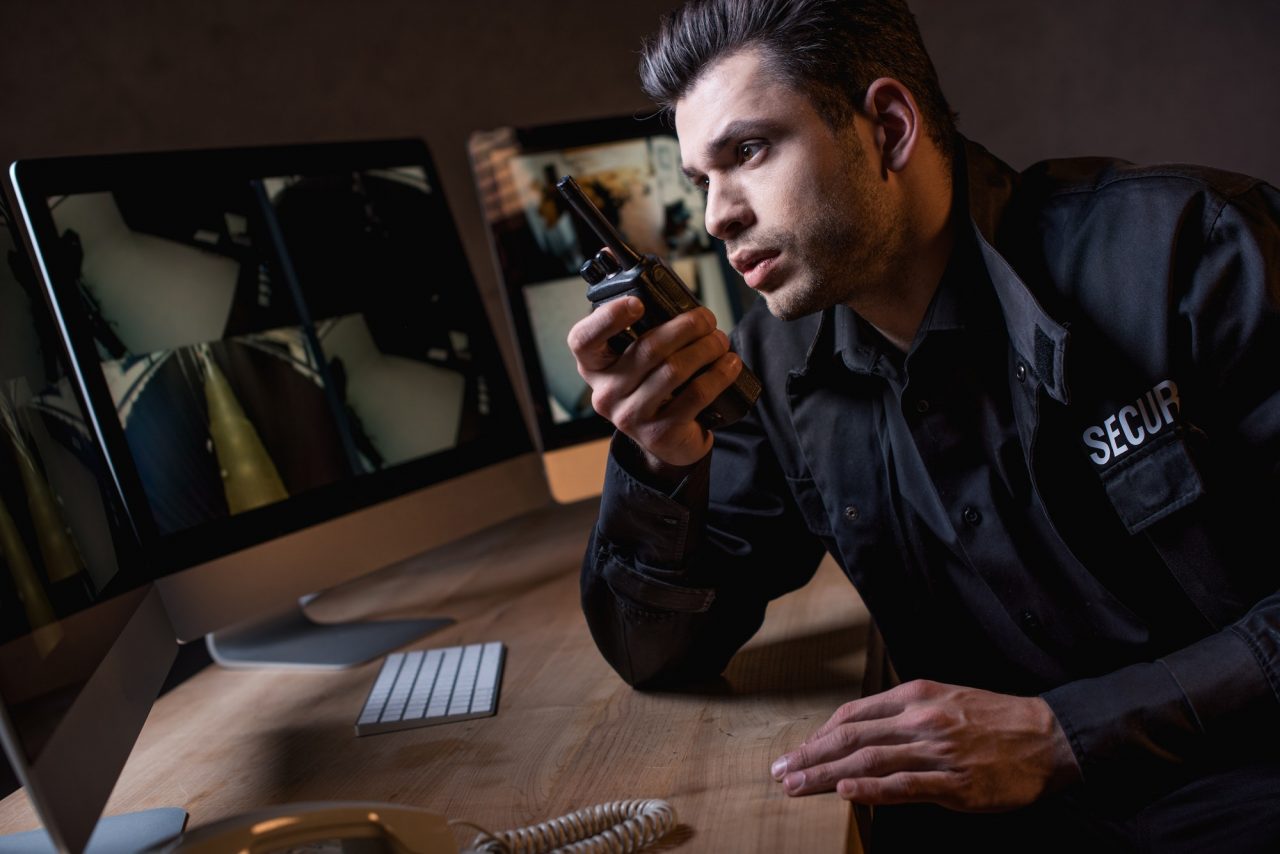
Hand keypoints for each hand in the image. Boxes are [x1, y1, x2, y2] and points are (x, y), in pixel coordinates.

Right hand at [567, 297, 742, 468]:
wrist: (666, 441)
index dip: (608, 318)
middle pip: (648, 349)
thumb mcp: (636, 361)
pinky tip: (730, 364)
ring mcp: (631, 416)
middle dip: (686, 327)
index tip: (638, 303)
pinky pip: (695, 395)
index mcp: (594, 367)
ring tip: (720, 341)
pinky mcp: (659, 433)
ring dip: (706, 349)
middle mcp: (606, 393)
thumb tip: (663, 290)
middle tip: (707, 319)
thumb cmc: (653, 387)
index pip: (583, 339)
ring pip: (674, 370)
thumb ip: (641, 330)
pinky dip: (718, 375)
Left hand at [770, 680, 1080, 810]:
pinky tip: (844, 792)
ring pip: (868, 760)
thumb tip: (860, 733)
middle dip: (809, 756)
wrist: (1049, 736)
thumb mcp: (945, 700)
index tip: (796, 752)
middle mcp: (920, 719)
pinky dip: (871, 788)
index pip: (852, 714)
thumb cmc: (995, 719)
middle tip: (779, 772)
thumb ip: (903, 715)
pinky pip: (904, 785)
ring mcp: (937, 751)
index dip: (819, 735)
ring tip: (796, 786)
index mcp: (916, 696)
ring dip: (825, 775)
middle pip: (850, 736)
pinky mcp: (955, 783)